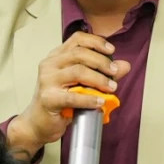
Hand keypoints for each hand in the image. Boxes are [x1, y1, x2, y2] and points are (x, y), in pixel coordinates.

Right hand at [6, 32, 129, 155]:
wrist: (38, 123)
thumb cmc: (59, 102)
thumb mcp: (81, 84)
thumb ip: (102, 72)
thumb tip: (124, 65)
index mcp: (56, 56)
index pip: (77, 39)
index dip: (96, 42)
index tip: (112, 51)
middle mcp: (49, 65)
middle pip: (79, 54)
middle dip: (102, 61)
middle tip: (115, 72)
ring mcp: (47, 80)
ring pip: (77, 71)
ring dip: (98, 78)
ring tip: (111, 87)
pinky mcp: (48, 98)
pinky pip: (73, 96)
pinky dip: (89, 99)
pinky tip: (100, 102)